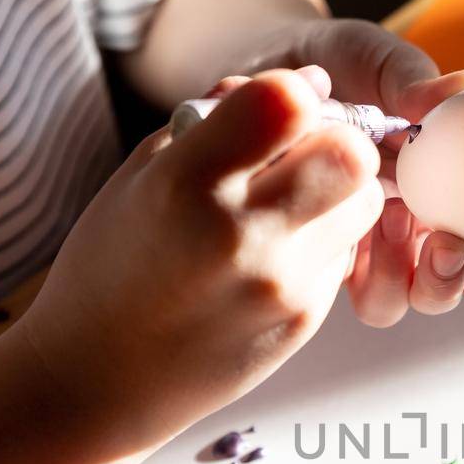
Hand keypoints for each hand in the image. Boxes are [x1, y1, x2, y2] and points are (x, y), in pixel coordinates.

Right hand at [19, 68, 385, 458]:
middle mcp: (242, 235)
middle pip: (352, 156)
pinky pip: (344, 255)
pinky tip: (273, 256)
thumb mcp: (142, 174)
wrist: (100, 378)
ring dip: (339, 193)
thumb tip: (311, 85)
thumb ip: (222, 122)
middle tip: (303, 156)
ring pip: (363, 206)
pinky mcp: (305, 321)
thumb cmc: (113, 265)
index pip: (287, 103)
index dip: (293, 96)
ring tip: (288, 206)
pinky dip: (323, 242)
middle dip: (336, 142)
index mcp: (187, 183)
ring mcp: (281, 285)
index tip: (274, 111)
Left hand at [250, 18, 463, 325]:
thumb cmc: (342, 64)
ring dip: (396, 277)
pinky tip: (332, 217)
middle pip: (438, 293)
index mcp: (442, 195)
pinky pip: (324, 287)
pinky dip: (334, 261)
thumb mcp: (384, 64)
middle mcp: (405, 230)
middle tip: (446, 243)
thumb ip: (421, 83)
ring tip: (390, 220)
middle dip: (447, 281)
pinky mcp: (308, 249)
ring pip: (386, 303)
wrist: (268, 66)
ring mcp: (357, 245)